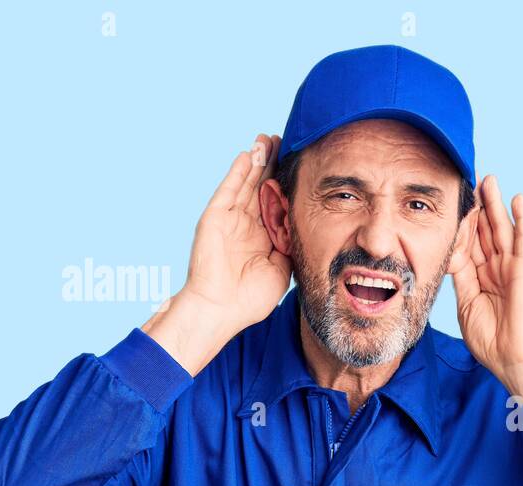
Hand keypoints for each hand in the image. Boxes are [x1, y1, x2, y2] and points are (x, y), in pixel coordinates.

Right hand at [143, 134, 290, 374]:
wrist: (221, 310)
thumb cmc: (249, 299)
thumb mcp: (281, 269)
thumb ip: (291, 247)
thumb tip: (307, 230)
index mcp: (262, 236)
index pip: (276, 202)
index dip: (286, 184)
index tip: (302, 165)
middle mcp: (246, 224)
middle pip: (261, 186)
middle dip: (272, 164)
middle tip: (286, 140)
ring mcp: (230, 219)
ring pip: (246, 182)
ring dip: (257, 160)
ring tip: (269, 138)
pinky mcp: (215, 218)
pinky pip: (229, 189)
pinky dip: (239, 172)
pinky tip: (249, 155)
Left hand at [449, 174, 522, 397]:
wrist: (512, 359)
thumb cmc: (490, 341)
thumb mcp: (465, 303)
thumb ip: (459, 275)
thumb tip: (448, 251)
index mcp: (480, 278)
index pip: (467, 244)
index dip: (460, 224)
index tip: (450, 202)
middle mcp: (496, 269)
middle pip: (484, 231)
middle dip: (477, 207)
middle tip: (469, 180)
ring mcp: (512, 268)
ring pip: (501, 229)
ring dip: (496, 204)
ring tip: (489, 180)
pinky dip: (522, 219)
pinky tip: (518, 200)